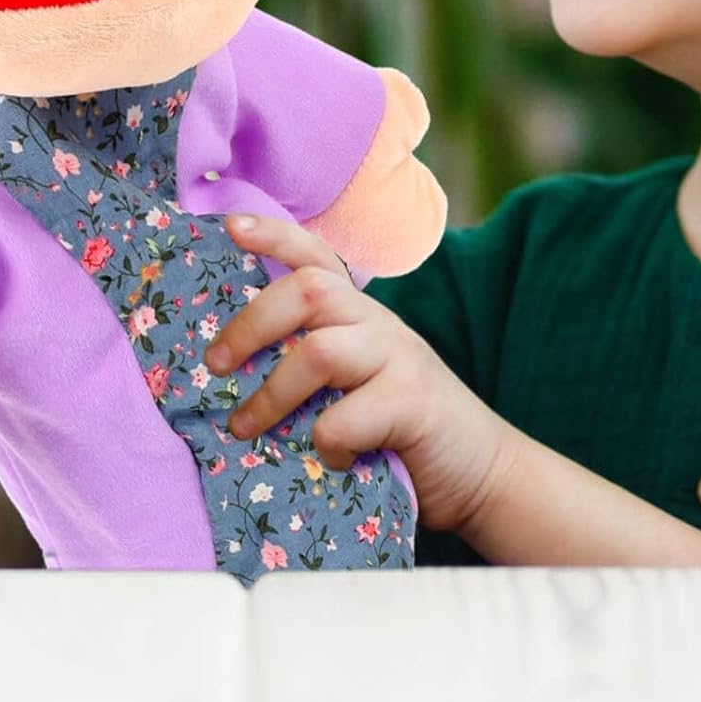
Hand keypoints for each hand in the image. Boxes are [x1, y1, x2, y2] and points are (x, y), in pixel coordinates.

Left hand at [204, 213, 515, 534]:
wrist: (484, 474)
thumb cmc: (400, 433)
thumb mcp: (357, 383)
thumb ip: (312, 367)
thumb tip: (230, 375)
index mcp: (361, 315)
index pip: (317, 256)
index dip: (274, 236)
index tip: (231, 226)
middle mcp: (380, 325)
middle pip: (307, 291)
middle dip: (250, 325)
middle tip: (216, 366)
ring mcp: (400, 360)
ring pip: (318, 352)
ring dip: (272, 394)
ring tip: (244, 429)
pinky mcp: (413, 405)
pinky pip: (343, 420)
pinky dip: (323, 446)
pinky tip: (330, 463)